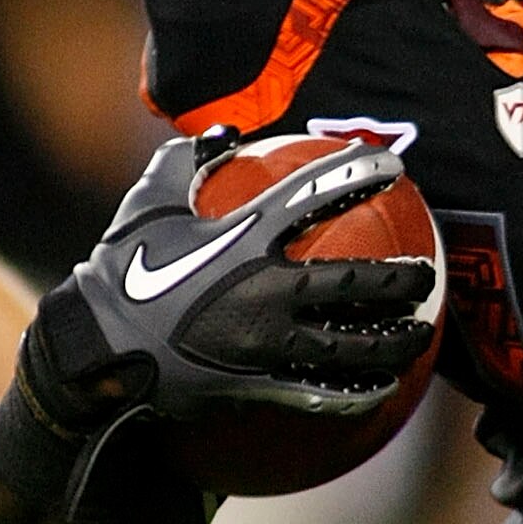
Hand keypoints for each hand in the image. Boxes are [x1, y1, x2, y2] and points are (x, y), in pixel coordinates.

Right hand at [24, 131, 436, 435]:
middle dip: (400, 281)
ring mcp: (265, 344)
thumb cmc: (120, 271)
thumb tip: (222, 130)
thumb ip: (187, 160)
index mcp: (244, 237)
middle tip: (427, 276)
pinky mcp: (258, 386)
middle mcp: (266, 289)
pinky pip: (320, 393)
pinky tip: (380, 390)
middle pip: (353, 283)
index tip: (392, 166)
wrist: (95, 349)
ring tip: (419, 338)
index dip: (357, 174)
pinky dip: (355, 391)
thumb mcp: (149, 202)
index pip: (314, 195)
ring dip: (393, 343)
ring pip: (349, 345)